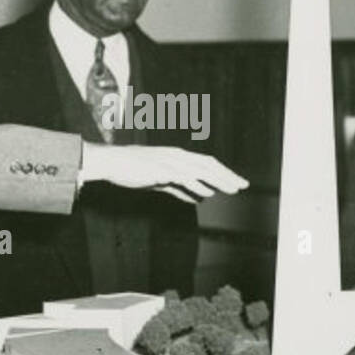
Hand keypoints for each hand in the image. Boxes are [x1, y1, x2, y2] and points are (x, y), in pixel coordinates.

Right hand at [80, 143, 248, 203]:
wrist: (111, 162)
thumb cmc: (133, 170)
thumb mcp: (160, 181)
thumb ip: (179, 189)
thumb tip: (197, 198)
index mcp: (178, 156)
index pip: (206, 163)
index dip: (223, 172)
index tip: (236, 182)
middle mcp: (177, 156)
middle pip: (209, 165)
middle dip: (227, 175)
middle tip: (242, 185)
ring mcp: (170, 162)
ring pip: (200, 171)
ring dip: (218, 180)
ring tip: (232, 189)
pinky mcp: (161, 170)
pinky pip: (183, 178)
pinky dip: (196, 186)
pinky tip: (205, 194)